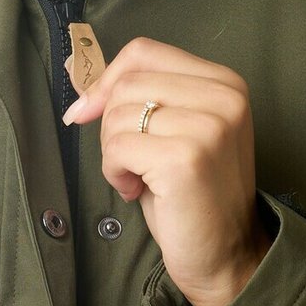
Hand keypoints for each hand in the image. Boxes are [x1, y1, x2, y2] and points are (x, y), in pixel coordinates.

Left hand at [62, 37, 271, 305]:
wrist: (225, 254)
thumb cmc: (193, 194)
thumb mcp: (175, 130)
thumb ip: (143, 97)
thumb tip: (80, 83)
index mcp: (225, 82)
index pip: (144, 51)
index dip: (107, 80)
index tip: (88, 111)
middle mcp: (224, 98)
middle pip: (128, 84)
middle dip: (112, 124)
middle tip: (132, 161)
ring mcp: (209, 126)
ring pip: (118, 116)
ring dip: (113, 153)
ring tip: (141, 179)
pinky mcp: (186, 158)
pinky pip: (117, 148)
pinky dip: (115, 173)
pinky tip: (139, 191)